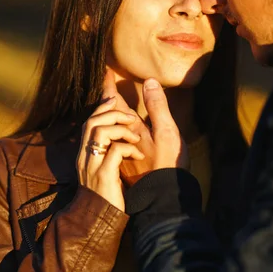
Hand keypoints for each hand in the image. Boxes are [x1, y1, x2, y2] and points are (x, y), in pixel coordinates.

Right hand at [76, 96, 143, 211]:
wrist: (105, 222)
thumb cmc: (110, 194)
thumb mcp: (108, 168)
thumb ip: (109, 147)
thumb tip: (115, 129)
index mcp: (88, 153)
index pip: (89, 122)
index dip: (100, 107)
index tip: (112, 95)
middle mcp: (86, 157)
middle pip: (92, 122)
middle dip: (111, 113)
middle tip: (130, 117)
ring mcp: (94, 166)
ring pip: (99, 131)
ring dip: (120, 128)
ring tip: (135, 137)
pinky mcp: (104, 176)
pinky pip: (115, 151)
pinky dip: (128, 147)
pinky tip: (139, 154)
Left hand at [100, 70, 188, 186]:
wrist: (163, 199)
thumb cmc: (168, 165)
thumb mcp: (167, 133)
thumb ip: (157, 107)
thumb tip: (149, 82)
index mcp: (131, 129)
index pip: (115, 102)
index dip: (110, 87)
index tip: (105, 72)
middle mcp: (121, 140)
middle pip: (109, 115)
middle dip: (107, 99)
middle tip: (106, 85)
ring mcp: (122, 153)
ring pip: (111, 128)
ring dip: (111, 115)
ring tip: (112, 105)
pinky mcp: (126, 165)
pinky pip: (116, 141)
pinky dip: (117, 130)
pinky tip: (122, 133)